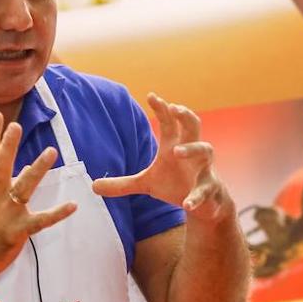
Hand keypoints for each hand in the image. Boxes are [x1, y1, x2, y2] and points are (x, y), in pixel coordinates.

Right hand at [0, 110, 76, 285]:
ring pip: (22, 188)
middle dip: (7, 146)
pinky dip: (57, 213)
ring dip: (37, 169)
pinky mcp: (16, 232)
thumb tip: (25, 167)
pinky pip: (40, 221)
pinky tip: (72, 205)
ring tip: (50, 151)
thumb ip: (6, 185)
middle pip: (0, 167)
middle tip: (16, 125)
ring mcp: (5, 214)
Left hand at [92, 93, 232, 222]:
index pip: (169, 122)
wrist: (203, 205)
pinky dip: (196, 197)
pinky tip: (186, 204)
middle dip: (186, 115)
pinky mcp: (209, 188)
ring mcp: (203, 169)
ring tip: (177, 151)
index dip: (162, 108)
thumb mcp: (146, 184)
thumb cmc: (175, 185)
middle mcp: (191, 152)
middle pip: (193, 126)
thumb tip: (93, 186)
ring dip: (192, 148)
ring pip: (204, 150)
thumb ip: (122, 184)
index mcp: (174, 146)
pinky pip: (204, 190)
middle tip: (175, 108)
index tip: (151, 96)